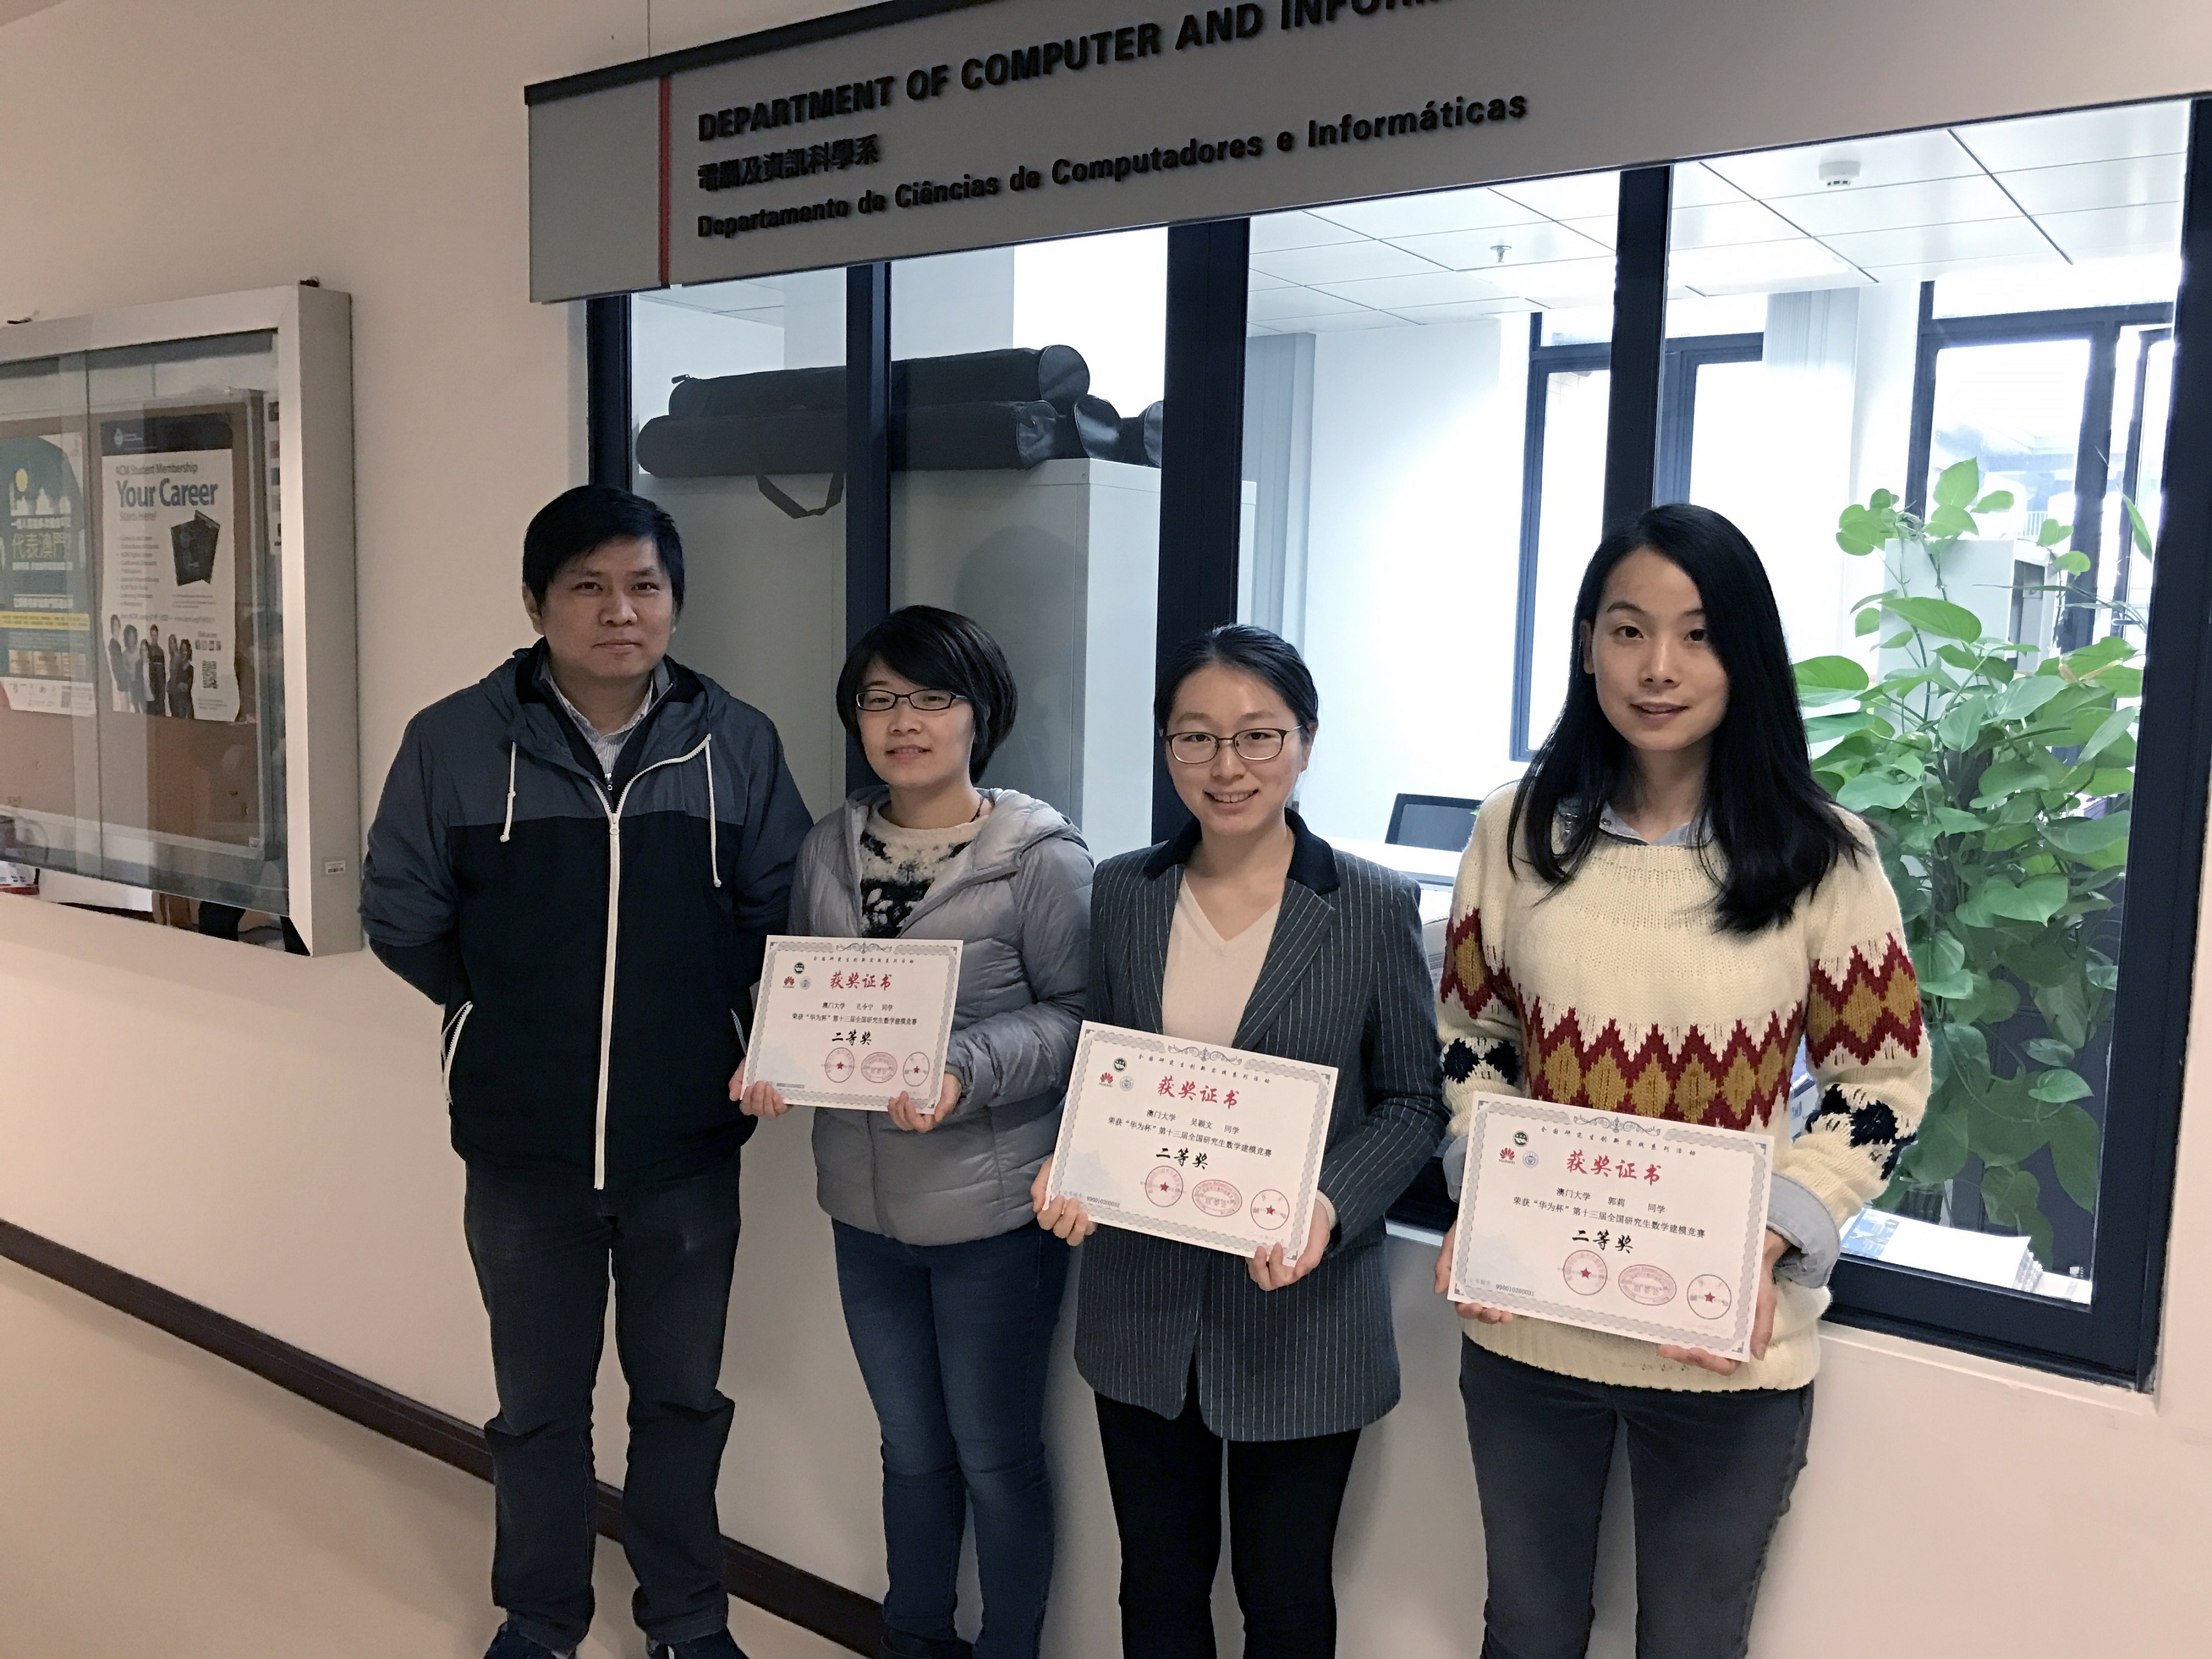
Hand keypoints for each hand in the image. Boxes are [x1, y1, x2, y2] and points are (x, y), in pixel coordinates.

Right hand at [729, 1062, 792, 1119]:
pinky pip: (781, 1110)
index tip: (749, 1087)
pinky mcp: (786, 1103)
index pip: (746, 1108)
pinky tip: (776, 1093)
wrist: (771, 1057)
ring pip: (769, 1114)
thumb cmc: (755, 1067)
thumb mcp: (743, 1072)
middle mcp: (762, 1106)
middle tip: (761, 1083)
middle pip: (758, 1112)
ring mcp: (774, 1106)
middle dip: (758, 1098)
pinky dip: (778, 1103)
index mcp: (750, 1100)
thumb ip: (736, 1083)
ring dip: (767, 1101)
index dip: (747, 1100)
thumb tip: (733, 1097)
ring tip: (768, 1087)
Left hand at [888, 1072, 960, 1132]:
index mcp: (932, 1118)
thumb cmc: (950, 1086)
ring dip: (894, 1111)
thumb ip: (946, 1105)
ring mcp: (913, 1113)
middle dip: (901, 1111)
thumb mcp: (951, 1093)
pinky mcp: (906, 1107)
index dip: (912, 1116)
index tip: (909, 1102)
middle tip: (903, 1094)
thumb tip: (937, 1118)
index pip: (921, 1125)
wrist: (945, 1076)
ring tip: (893, 1098)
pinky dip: (892, 1108)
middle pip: (907, 1124)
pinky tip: (891, 1099)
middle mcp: (921, 1118)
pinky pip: (896, 1113)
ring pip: (900, 1120)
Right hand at [1030, 1157, 1096, 1244]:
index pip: (1045, 1222)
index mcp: (1048, 1209)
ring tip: (1083, 1214)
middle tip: (1074, 1200)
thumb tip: (1037, 1208)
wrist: (1079, 1158)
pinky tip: (1090, 1216)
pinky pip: (1088, 1231)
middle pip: (1060, 1231)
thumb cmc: (1059, 1167)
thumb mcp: (1047, 1172)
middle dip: (1066, 1218)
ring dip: (1077, 1228)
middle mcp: (1060, 1219)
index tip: (1059, 1197)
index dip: (1052, 1214)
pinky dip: (1087, 1227)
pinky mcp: (1089, 1220)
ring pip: (1073, 1239)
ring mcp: (1075, 1221)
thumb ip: (1039, 1188)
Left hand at [1249, 1195, 1332, 1290]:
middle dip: (1260, 1268)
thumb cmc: (1316, 1225)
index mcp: (1294, 1267)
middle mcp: (1280, 1265)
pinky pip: (1249, 1254)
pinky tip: (1251, 1233)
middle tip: (1261, 1248)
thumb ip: (1312, 1257)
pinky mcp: (1259, 1245)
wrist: (1311, 1207)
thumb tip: (1298, 1273)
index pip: (1281, 1278)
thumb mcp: (1319, 1239)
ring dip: (1253, 1262)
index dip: (1276, 1268)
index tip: (1278, 1246)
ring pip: (1255, 1271)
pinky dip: (1247, 1249)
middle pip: (1265, 1280)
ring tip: (1257, 1244)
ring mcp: (1268, 1256)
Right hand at [1435, 1219, 1515, 1323]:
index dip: (1469, 1311)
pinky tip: (1522, 1306)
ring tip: (1508, 1314)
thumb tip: (1439, 1290)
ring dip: (1502, 1316)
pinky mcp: (1514, 1279)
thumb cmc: (1465, 1230)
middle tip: (1495, 1312)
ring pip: (1500, 1308)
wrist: (1486, 1210)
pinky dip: (1519, 1306)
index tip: (1475, 1306)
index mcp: (1464, 1284)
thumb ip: (1443, 1265)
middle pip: (1483, 1311)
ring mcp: (1499, 1285)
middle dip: (1488, 1317)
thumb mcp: (1451, 1244)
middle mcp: (1481, 1288)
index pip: (1463, 1304)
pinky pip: (1517, 1297)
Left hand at [1658, 1229, 1789, 1374]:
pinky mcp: (1696, 1313)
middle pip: (1703, 1358)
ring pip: (1691, 1346)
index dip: (1711, 1363)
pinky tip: (1663, 1326)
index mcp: (1740, 1341)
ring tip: (1662, 1344)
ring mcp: (1707, 1327)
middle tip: (1667, 1349)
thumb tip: (1757, 1355)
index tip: (1696, 1350)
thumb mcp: (1765, 1303)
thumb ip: (1763, 1328)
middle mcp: (1722, 1338)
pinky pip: (1685, 1327)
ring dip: (1677, 1348)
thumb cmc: (1758, 1282)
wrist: (1747, 1257)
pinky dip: (1675, 1331)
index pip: (1726, 1365)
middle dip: (1685, 1356)